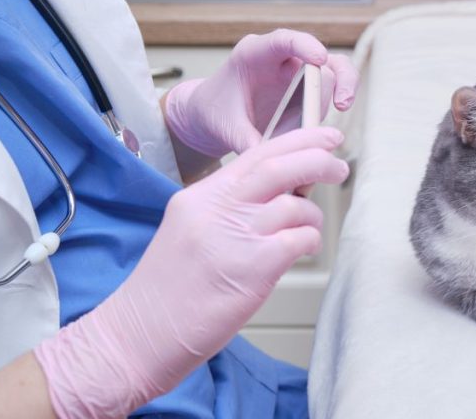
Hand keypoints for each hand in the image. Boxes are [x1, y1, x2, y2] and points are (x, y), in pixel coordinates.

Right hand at [34, 127, 348, 417]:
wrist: (136, 336)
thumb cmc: (168, 291)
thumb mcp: (192, 230)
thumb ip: (232, 207)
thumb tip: (287, 189)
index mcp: (201, 196)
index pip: (257, 153)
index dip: (299, 141)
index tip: (325, 138)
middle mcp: (216, 209)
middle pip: (280, 166)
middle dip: (319, 160)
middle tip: (339, 165)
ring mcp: (234, 237)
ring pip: (296, 204)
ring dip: (312, 215)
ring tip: (306, 231)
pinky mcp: (253, 268)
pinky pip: (299, 239)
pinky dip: (309, 242)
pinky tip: (301, 251)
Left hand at [164, 29, 357, 157]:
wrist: (213, 116)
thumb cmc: (216, 112)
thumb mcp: (226, 127)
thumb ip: (246, 140)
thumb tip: (268, 157)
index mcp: (254, 55)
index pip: (283, 40)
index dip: (304, 45)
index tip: (319, 58)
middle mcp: (280, 59)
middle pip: (318, 55)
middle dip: (333, 75)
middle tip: (340, 101)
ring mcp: (297, 72)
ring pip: (333, 67)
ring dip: (343, 87)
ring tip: (341, 108)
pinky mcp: (308, 88)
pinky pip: (333, 86)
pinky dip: (340, 98)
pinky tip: (333, 119)